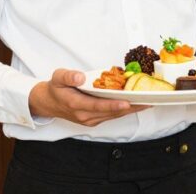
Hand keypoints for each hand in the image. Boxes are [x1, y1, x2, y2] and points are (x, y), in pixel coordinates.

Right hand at [29, 69, 148, 126]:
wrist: (48, 103)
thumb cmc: (55, 88)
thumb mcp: (57, 77)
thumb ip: (68, 76)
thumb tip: (79, 77)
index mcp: (75, 104)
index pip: (97, 106)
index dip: (113, 105)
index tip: (127, 102)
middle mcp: (84, 115)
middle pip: (111, 113)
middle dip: (130, 107)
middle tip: (148, 101)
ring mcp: (89, 120)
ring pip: (114, 116)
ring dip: (131, 110)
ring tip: (147, 102)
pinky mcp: (94, 120)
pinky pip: (112, 116)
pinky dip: (124, 111)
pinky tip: (136, 104)